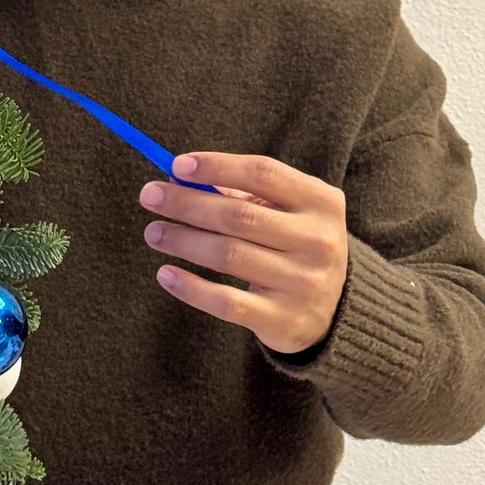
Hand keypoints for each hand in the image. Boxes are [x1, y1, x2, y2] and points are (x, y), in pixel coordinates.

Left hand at [139, 152, 348, 354]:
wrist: (334, 310)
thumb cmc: (296, 244)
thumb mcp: (288, 212)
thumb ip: (244, 192)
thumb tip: (181, 178)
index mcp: (322, 202)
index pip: (263, 173)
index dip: (217, 166)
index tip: (176, 165)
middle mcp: (318, 241)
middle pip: (238, 215)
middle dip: (187, 203)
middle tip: (149, 196)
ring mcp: (303, 283)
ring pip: (228, 256)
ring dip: (182, 240)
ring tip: (153, 232)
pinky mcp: (282, 319)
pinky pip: (226, 302)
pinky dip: (190, 287)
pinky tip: (165, 273)